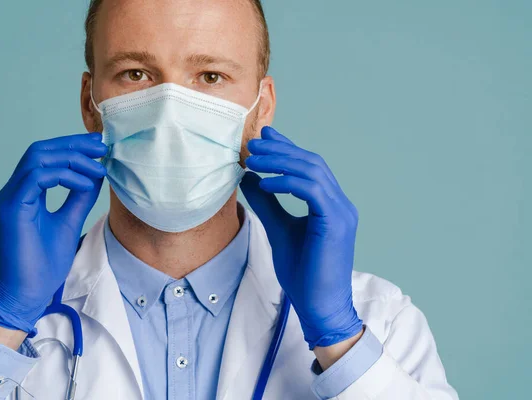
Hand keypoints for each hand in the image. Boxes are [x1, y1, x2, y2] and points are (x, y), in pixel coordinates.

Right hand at [0, 133, 107, 335]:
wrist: (26, 295)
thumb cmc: (43, 264)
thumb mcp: (69, 222)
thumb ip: (79, 198)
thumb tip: (96, 174)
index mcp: (26, 193)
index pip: (46, 156)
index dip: (72, 146)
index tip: (99, 146)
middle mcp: (14, 191)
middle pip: (40, 150)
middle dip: (73, 144)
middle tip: (101, 146)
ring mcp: (10, 198)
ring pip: (37, 158)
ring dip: (72, 158)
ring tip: (98, 167)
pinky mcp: (11, 209)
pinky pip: (36, 177)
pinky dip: (64, 176)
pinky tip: (84, 184)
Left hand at [240, 126, 362, 349]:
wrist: (319, 307)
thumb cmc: (303, 274)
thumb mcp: (279, 230)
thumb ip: (268, 204)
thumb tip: (250, 179)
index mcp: (330, 205)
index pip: (310, 167)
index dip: (287, 147)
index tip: (264, 137)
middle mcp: (340, 204)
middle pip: (312, 162)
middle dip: (281, 149)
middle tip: (253, 142)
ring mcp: (341, 212)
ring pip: (313, 171)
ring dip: (280, 160)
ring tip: (252, 159)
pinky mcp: (336, 223)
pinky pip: (311, 190)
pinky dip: (287, 182)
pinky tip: (265, 181)